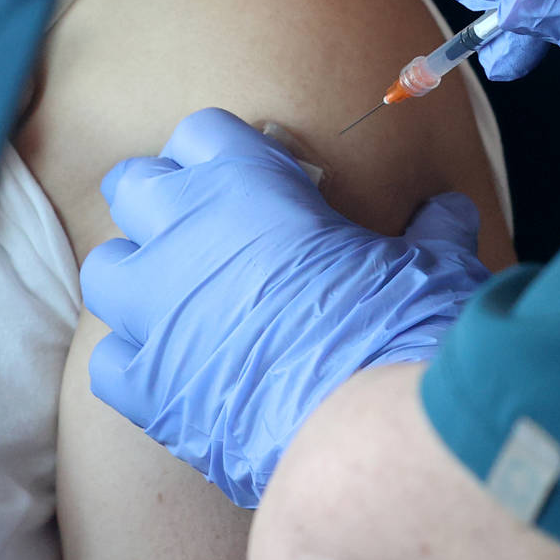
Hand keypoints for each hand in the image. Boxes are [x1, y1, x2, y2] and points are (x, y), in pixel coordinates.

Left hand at [79, 107, 489, 507]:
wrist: (370, 425)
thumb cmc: (403, 327)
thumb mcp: (431, 263)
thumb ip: (430, 230)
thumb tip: (451, 212)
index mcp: (248, 184)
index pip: (203, 134)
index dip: (226, 156)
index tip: (252, 180)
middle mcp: (184, 235)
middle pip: (135, 186)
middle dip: (165, 204)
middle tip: (210, 237)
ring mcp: (154, 310)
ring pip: (107, 269)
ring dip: (139, 281)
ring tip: (185, 306)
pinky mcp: (146, 386)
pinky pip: (111, 360)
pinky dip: (139, 366)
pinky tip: (182, 376)